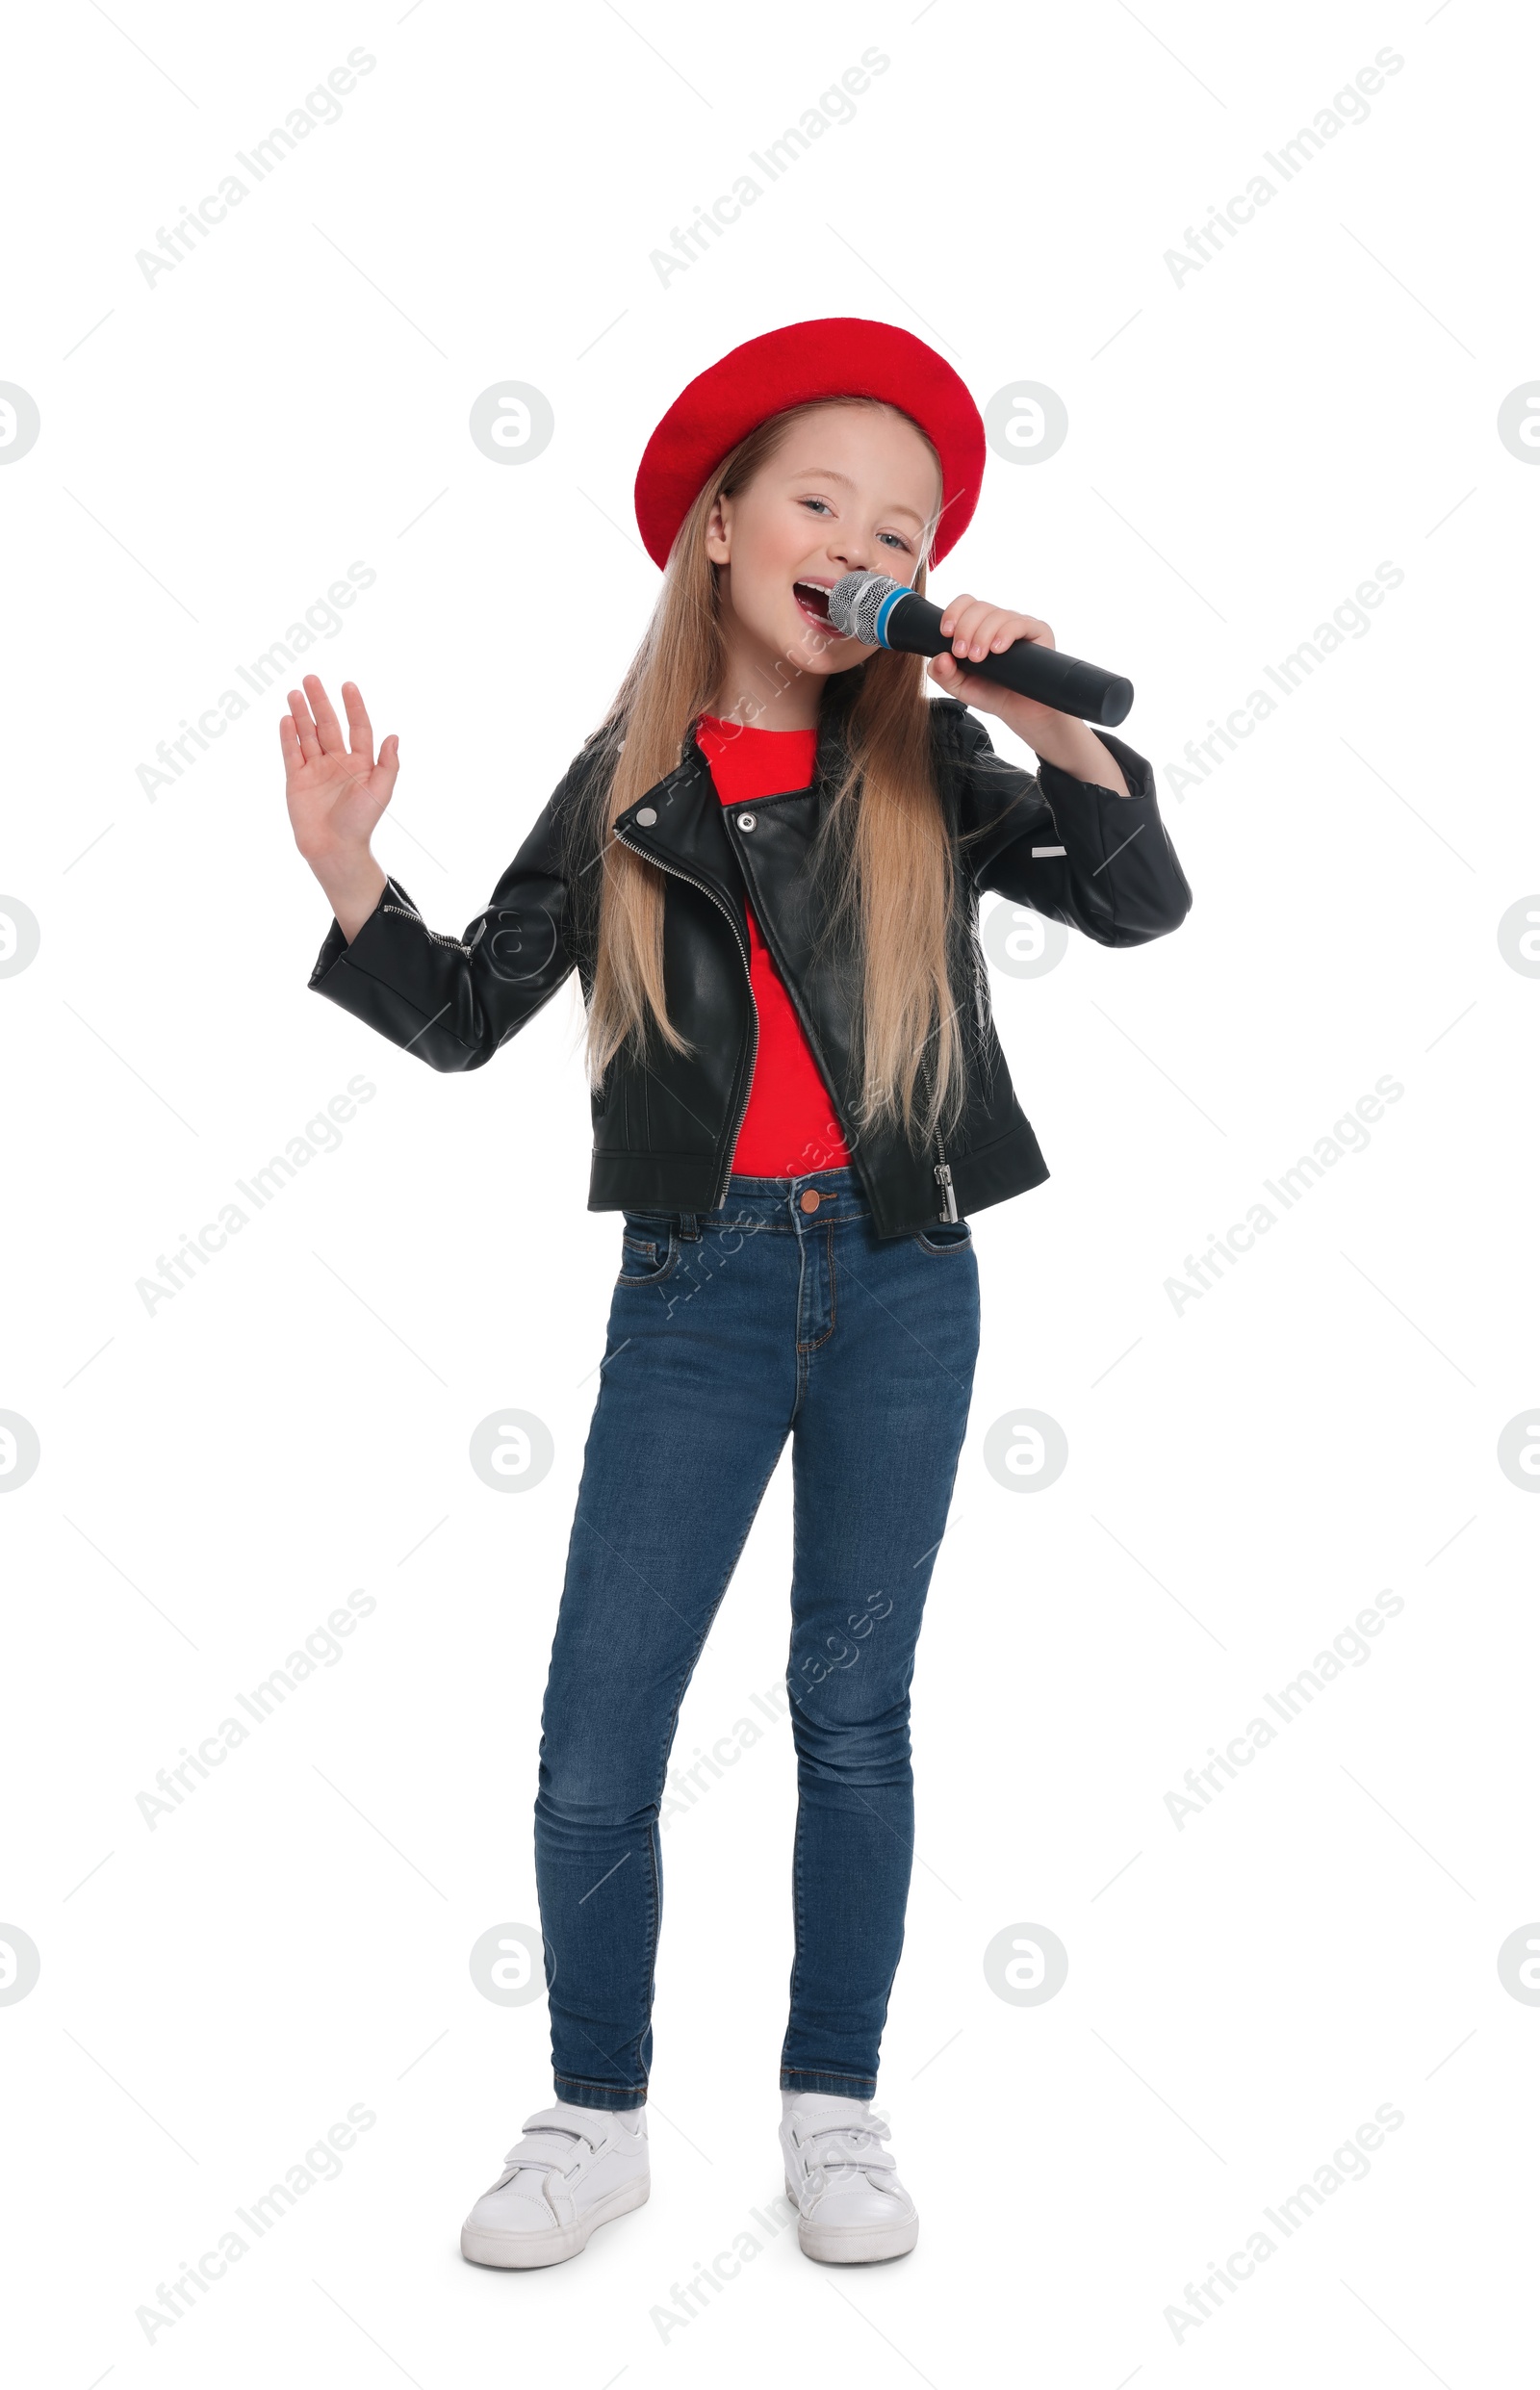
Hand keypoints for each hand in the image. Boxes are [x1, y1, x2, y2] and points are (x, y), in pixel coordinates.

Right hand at [281, 676, 398, 862]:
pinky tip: (286, 718)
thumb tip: (394, 736)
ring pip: (308, 735)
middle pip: (328, 725)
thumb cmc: (361, 822)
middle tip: (311, 679)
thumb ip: (388, 764)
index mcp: (361, 763)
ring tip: (294, 693)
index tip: (347, 685)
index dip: (354, 707)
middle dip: (320, 702)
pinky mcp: (297, 779)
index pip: (358, 727)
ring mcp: (316, 769)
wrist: (334, 848)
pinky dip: (288, 736)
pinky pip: (292, 753)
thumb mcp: (380, 792)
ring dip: (301, 714)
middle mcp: (338, 762)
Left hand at [926, 596, 1129, 793]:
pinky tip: (998, 649)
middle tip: (962, 653)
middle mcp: (999, 622)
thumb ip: (943, 674)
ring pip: (998, 614)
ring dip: (982, 634)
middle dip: (965, 628)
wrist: (1023, 714)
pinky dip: (1006, 634)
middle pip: (979, 607)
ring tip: (978, 658)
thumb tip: (939, 657)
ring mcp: (1019, 625)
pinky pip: (1020, 624)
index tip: (945, 633)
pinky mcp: (1039, 632)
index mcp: (979, 627)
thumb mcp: (961, 687)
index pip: (966, 604)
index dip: (954, 612)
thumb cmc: (993, 695)